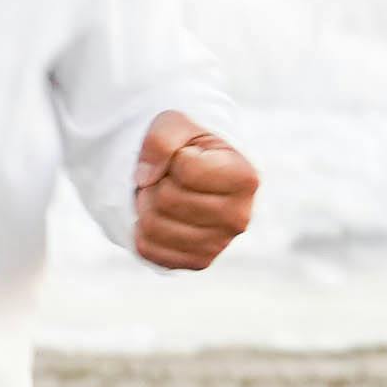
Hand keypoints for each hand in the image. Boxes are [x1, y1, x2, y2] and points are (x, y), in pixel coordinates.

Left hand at [134, 112, 257, 272]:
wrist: (189, 176)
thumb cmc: (187, 147)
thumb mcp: (175, 125)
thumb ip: (161, 140)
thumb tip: (146, 178)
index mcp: (244, 178)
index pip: (186, 169)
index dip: (173, 158)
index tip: (183, 158)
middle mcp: (239, 217)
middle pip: (167, 200)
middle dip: (156, 183)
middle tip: (167, 179)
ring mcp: (219, 244)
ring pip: (153, 227)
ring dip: (146, 206)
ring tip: (164, 196)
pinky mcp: (196, 262)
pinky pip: (148, 249)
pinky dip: (142, 230)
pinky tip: (161, 217)